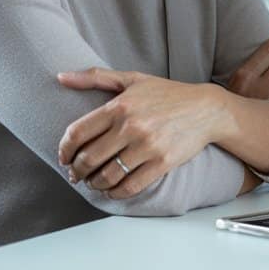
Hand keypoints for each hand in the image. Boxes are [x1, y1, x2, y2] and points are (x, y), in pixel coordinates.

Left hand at [56, 68, 223, 197]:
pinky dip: (116, 192)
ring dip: (94, 184)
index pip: (77, 133)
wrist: (207, 109)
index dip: (64, 150)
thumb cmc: (169, 94)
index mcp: (119, 106)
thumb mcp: (133, 79)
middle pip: (88, 159)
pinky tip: (113, 189)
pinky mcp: (162, 163)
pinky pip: (130, 186)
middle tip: (76, 174)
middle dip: (76, 171)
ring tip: (93, 182)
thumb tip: (61, 77)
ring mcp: (147, 146)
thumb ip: (96, 77)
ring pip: (107, 176)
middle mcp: (131, 126)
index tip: (64, 157)